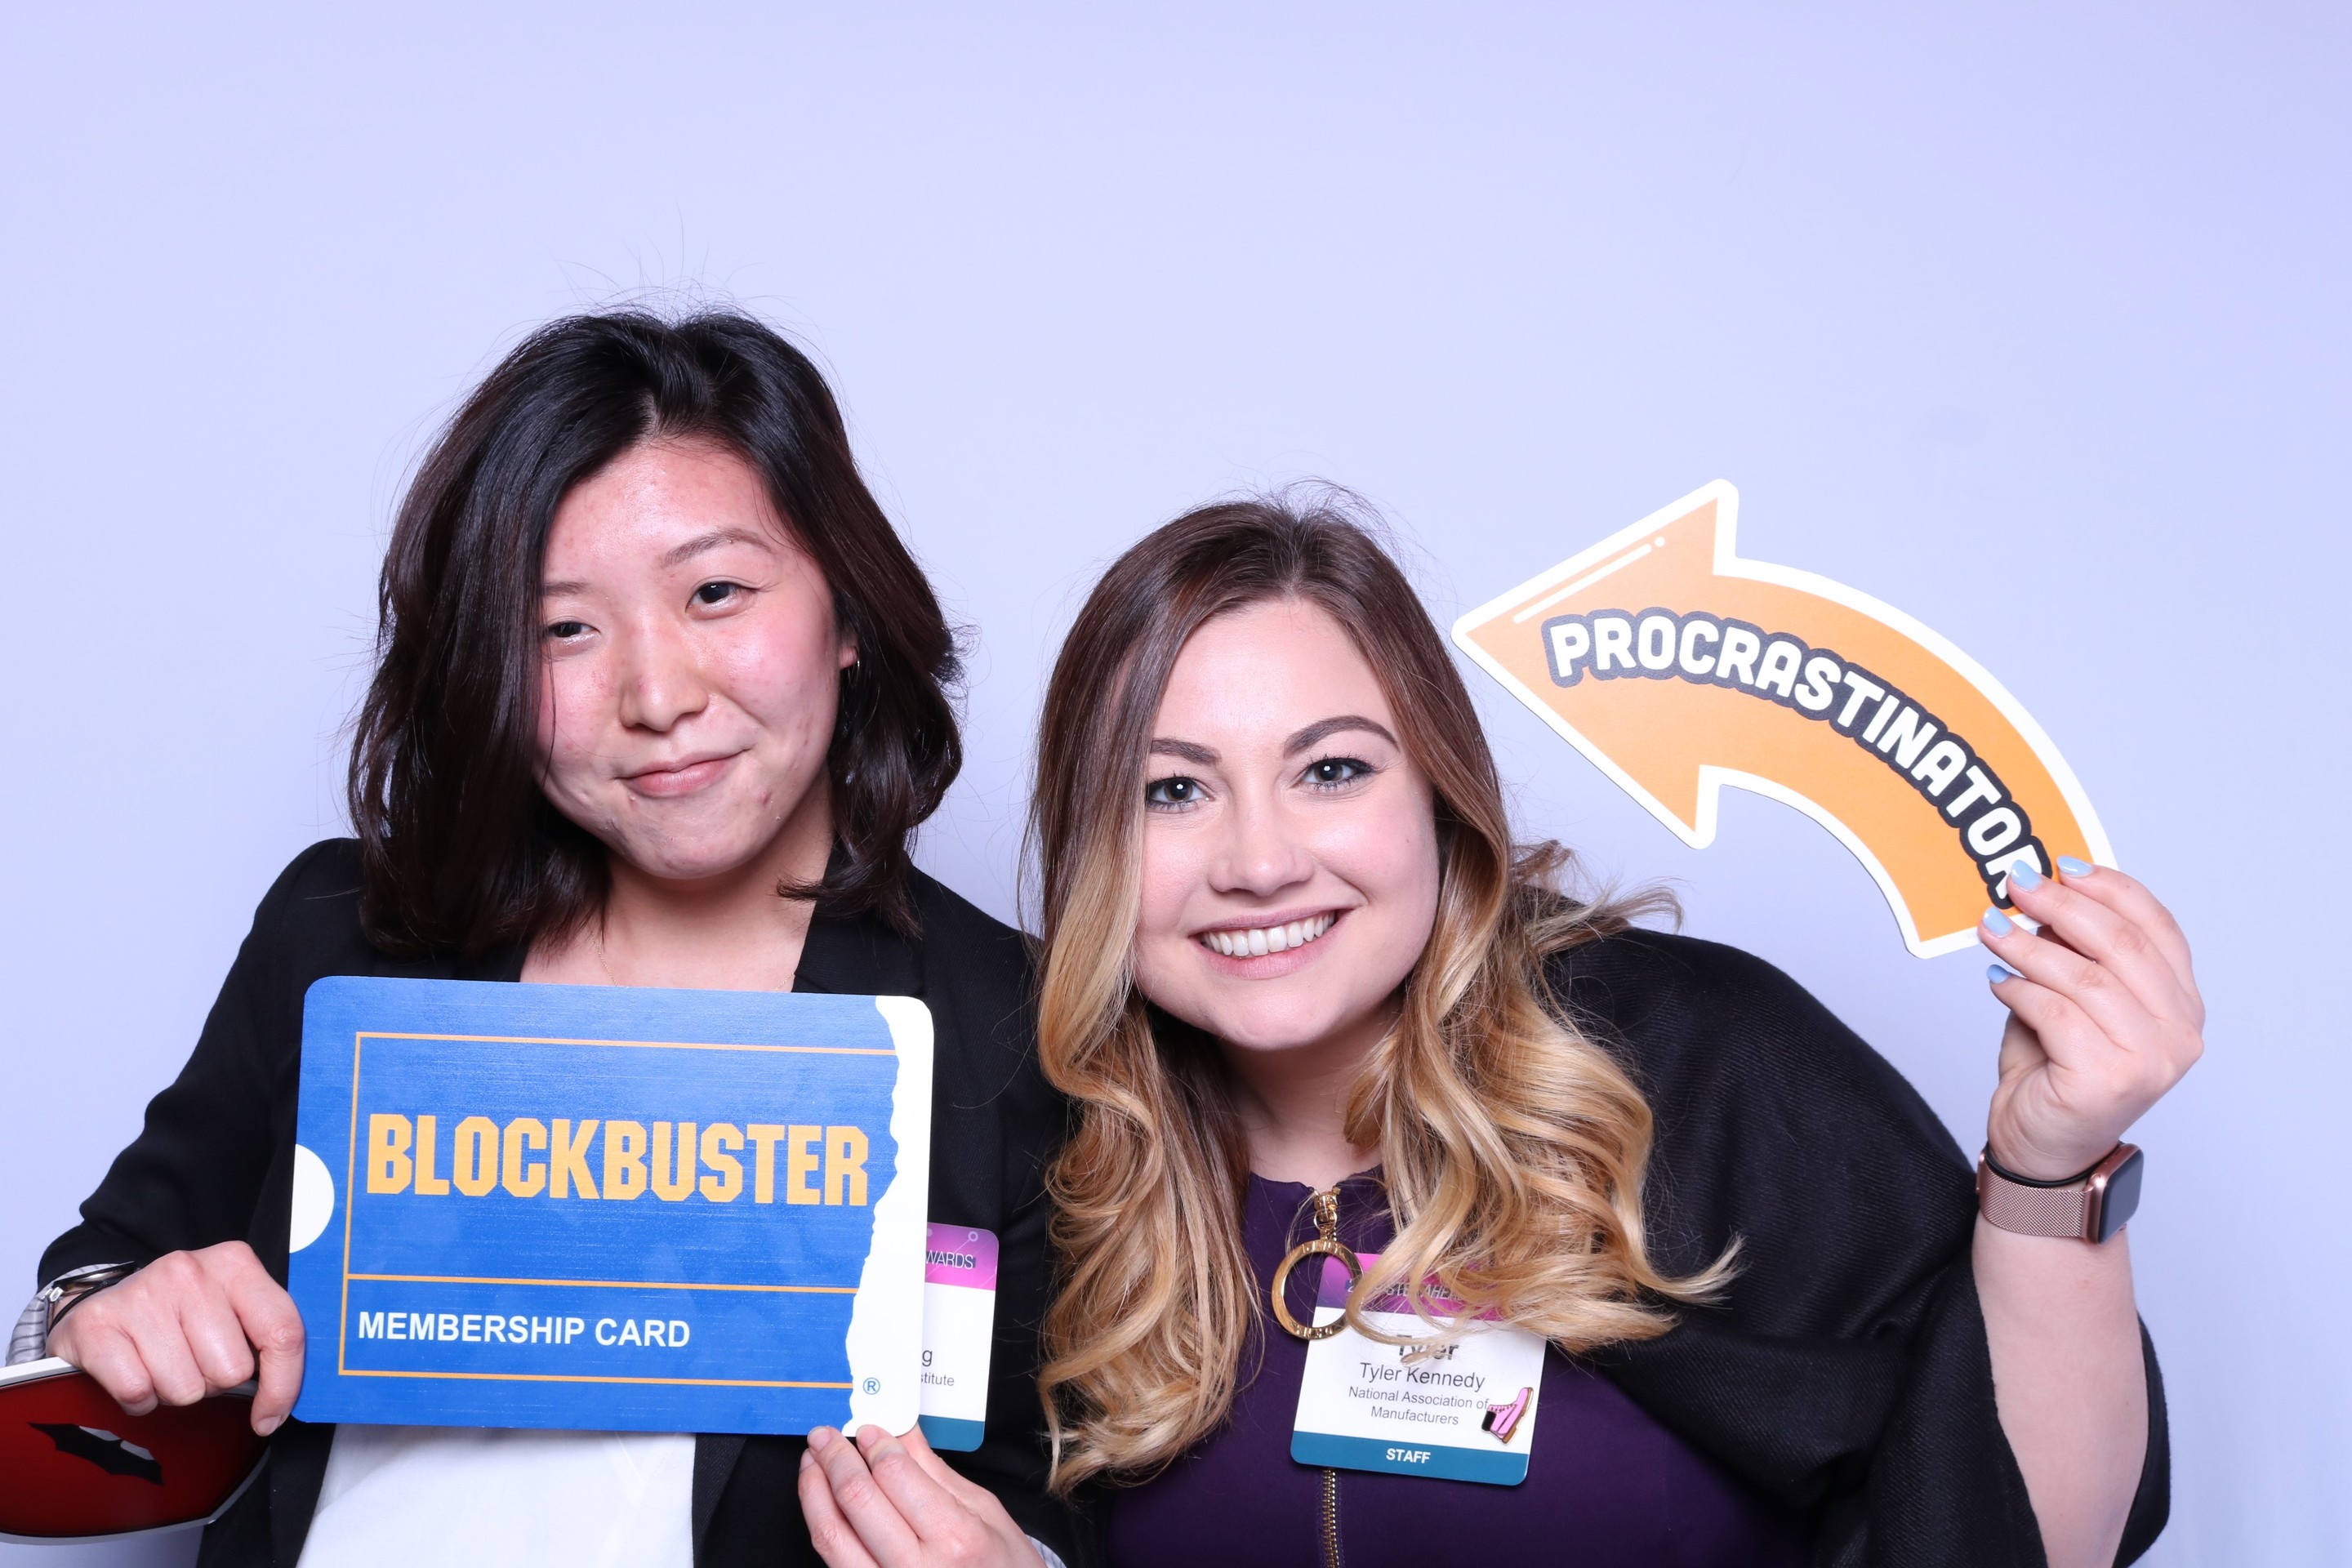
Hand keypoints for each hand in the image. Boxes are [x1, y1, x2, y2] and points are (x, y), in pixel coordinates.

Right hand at [46, 1242, 303, 1435]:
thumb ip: (266, 1339)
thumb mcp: (230, 1310)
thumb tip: (283, 1403)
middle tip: (193, 1362)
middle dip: (214, 1381)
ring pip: (186, 1388)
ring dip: (175, 1390)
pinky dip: (139, 1399)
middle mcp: (189, 1271)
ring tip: (162, 1363)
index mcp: (235, 1263)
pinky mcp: (97, 1325)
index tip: (270, 1417)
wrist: (100, 1307)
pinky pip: (138, 1392)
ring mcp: (141, 1294)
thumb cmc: (177, 1316)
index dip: (283, 1386)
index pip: (283, 1332)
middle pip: (232, 1370)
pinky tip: (135, 1371)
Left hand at [798, 1421, 1043, 1567]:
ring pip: (832, 1534)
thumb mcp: (985, 1512)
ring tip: (812, 1462)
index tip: (866, 1429)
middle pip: (857, 1499)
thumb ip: (934, 1471)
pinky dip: (821, 1524)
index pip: (895, 1474)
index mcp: (956, 1538)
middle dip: (835, 1458)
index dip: (874, 1443)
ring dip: (814, 1490)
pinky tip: (821, 1502)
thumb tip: (901, 1431)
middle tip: (826, 1436)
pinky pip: (833, 1560)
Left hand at [1980, 860, 2202, 1179]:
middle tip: (2017, 884)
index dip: (2112, 888)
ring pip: (2086, 978)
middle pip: (2122, 944)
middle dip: (2063, 905)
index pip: (2158, 928)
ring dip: (2029, 945)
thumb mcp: (2069, 1000)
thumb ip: (2071, 955)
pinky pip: (2057, 1013)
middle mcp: (2180, 1032)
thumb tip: (2044, 894)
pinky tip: (1996, 980)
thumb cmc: (2056, 1072)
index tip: (2064, 864)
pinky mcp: (2111, 1080)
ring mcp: (2152, 1059)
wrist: (2042, 1149)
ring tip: (1991, 927)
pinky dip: (2020, 990)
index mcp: (2181, 1004)